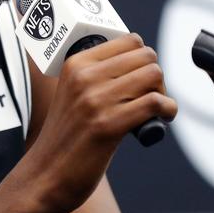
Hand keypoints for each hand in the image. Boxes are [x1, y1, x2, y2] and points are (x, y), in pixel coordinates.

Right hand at [31, 33, 177, 212]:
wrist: (47, 172)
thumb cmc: (66, 135)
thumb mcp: (72, 93)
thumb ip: (96, 75)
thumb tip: (139, 62)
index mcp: (75, 64)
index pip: (128, 40)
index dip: (142, 58)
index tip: (140, 78)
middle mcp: (84, 77)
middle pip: (145, 56)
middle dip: (155, 75)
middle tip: (148, 96)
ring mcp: (95, 100)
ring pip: (153, 75)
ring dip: (163, 93)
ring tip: (154, 109)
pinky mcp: (109, 125)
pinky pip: (154, 103)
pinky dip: (167, 110)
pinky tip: (160, 120)